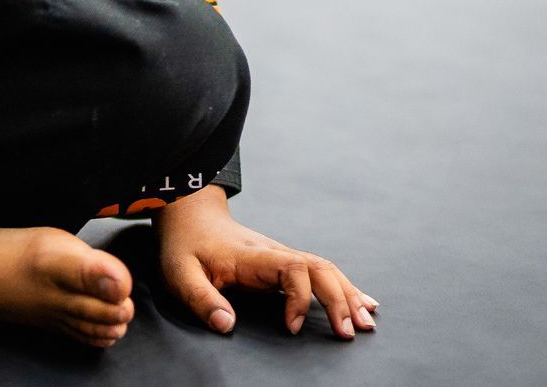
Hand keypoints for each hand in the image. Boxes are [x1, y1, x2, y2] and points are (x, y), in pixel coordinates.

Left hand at [154, 186, 376, 340]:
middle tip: (351, 333)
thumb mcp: (179, 273)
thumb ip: (201, 299)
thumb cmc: (184, 245)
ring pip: (325, 269)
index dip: (300, 299)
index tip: (292, 328)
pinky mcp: (283, 263)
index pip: (293, 268)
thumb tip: (227, 326)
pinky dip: (344, 288)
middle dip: (340, 300)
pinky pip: (320, 273)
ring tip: (367, 323)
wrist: (189, 214)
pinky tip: (363, 303)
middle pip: (320, 268)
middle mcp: (274, 253)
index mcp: (253, 256)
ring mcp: (281, 256)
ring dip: (348, 295)